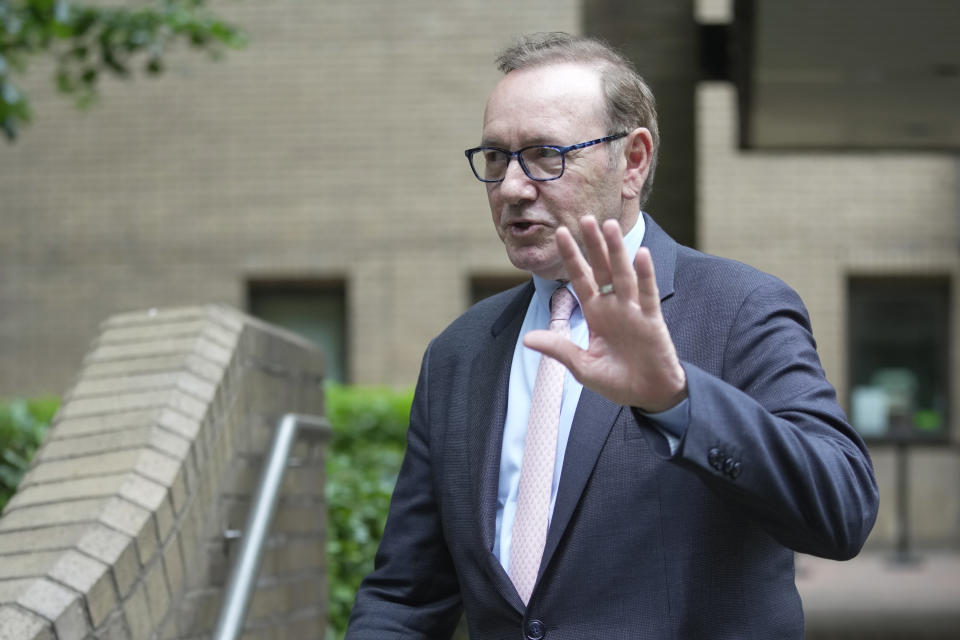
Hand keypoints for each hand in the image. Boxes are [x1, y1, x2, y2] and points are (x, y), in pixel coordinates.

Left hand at [523, 216, 686, 411]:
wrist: (648, 396)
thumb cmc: (617, 380)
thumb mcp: (582, 366)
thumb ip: (559, 349)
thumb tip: (527, 339)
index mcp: (596, 314)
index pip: (581, 279)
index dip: (572, 257)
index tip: (561, 233)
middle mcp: (614, 307)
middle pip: (601, 269)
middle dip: (593, 245)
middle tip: (585, 217)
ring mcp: (633, 311)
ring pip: (623, 275)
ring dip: (616, 251)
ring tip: (609, 226)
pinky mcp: (651, 321)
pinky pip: (647, 294)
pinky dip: (646, 275)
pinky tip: (641, 254)